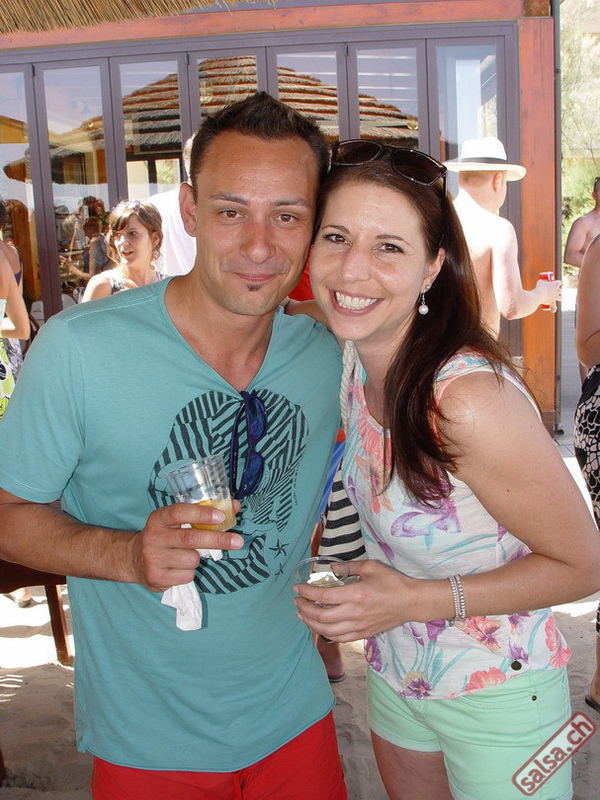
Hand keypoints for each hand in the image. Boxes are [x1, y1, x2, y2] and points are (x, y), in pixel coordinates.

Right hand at [131, 500, 242, 591]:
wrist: (134, 559)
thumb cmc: (164, 536)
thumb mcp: (176, 521)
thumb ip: (204, 513)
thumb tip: (235, 507)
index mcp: (158, 518)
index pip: (180, 512)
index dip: (202, 514)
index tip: (222, 516)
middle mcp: (153, 537)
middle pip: (191, 539)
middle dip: (218, 539)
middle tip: (238, 541)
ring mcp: (153, 558)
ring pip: (192, 559)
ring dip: (198, 558)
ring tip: (187, 555)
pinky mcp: (156, 578)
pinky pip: (187, 575)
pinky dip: (189, 572)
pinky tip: (178, 567)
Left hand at [293, 559, 413, 641]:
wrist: (411, 602)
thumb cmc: (392, 582)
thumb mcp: (371, 567)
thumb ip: (349, 566)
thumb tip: (332, 568)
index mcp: (356, 594)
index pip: (323, 597)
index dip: (307, 593)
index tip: (297, 588)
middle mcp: (355, 613)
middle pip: (321, 617)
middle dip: (304, 610)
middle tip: (296, 602)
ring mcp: (359, 626)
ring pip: (328, 632)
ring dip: (311, 624)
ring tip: (302, 616)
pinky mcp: (364, 634)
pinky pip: (340, 638)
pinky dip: (326, 634)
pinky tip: (320, 627)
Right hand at [537, 278, 561, 311]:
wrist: (538, 295)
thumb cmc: (539, 287)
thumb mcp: (540, 282)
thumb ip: (541, 282)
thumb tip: (540, 282)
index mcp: (555, 284)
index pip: (559, 282)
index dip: (558, 283)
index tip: (555, 283)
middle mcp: (557, 291)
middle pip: (561, 290)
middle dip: (559, 290)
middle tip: (555, 290)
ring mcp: (555, 297)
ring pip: (560, 298)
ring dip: (559, 298)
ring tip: (558, 298)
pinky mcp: (552, 302)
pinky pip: (554, 307)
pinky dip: (553, 309)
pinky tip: (552, 311)